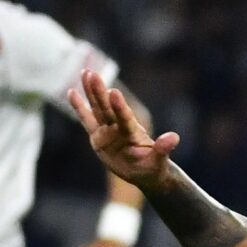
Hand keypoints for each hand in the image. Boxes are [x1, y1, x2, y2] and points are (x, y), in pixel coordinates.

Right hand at [65, 71, 178, 192]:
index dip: (119, 107)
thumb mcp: (159, 161)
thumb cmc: (153, 168)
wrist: (145, 174)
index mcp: (133, 133)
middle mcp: (119, 128)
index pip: (125, 118)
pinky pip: (86, 120)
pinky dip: (79, 107)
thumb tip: (174, 137)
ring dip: (91, 92)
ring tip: (86, 72)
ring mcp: (107, 131)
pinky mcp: (97, 137)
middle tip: (92, 73)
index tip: (114, 92)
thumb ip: (163, 149)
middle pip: (107, 108)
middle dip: (99, 92)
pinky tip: (72, 92)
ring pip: (97, 109)